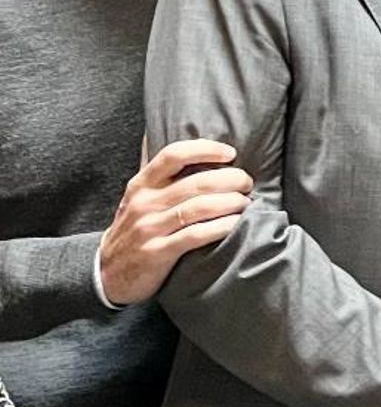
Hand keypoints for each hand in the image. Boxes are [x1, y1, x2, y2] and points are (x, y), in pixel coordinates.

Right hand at [98, 138, 253, 305]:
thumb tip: (163, 133)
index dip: (206, 149)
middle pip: (196, 182)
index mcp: (141, 185)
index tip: (230, 153)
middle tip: (247, 182)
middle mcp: (145, 203)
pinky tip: (236, 223)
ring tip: (246, 202)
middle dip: (230, 179)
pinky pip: (196, 235)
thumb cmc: (133, 229)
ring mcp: (150, 228)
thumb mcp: (137, 198)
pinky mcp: (158, 252)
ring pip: (200, 208)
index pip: (174, 155)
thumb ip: (158, 174)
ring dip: (231, 203)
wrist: (106, 273)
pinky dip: (222, 227)